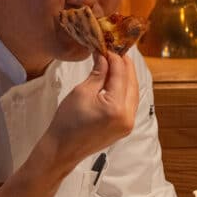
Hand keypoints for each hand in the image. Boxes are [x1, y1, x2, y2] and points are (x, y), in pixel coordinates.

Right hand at [45, 52, 138, 166]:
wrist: (62, 149)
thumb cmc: (67, 122)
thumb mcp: (82, 91)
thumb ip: (99, 73)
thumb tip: (105, 56)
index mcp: (116, 108)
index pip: (121, 74)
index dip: (115, 57)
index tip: (108, 46)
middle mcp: (127, 117)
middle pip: (132, 83)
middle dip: (124, 65)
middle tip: (115, 51)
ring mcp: (128, 124)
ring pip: (134, 93)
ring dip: (127, 77)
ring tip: (116, 63)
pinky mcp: (125, 128)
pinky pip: (130, 103)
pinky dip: (126, 90)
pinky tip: (118, 80)